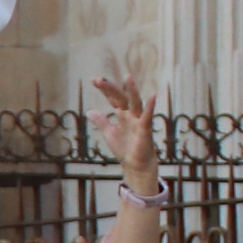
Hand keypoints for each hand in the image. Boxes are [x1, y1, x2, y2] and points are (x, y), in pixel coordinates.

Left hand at [90, 75, 157, 195]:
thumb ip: (101, 122)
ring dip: (131, 90)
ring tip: (128, 77)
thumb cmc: (125, 148)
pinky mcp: (145, 129)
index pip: (113, 98)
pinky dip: (150, 107)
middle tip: (99, 80)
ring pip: (135, 103)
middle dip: (111, 88)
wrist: (136, 165)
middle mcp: (130, 114)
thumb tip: (90, 111)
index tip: (94, 80)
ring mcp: (138, 120)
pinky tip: (153, 96)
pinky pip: (147, 117)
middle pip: (121, 97)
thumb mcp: (109, 133)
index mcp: (122, 114)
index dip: (104, 89)